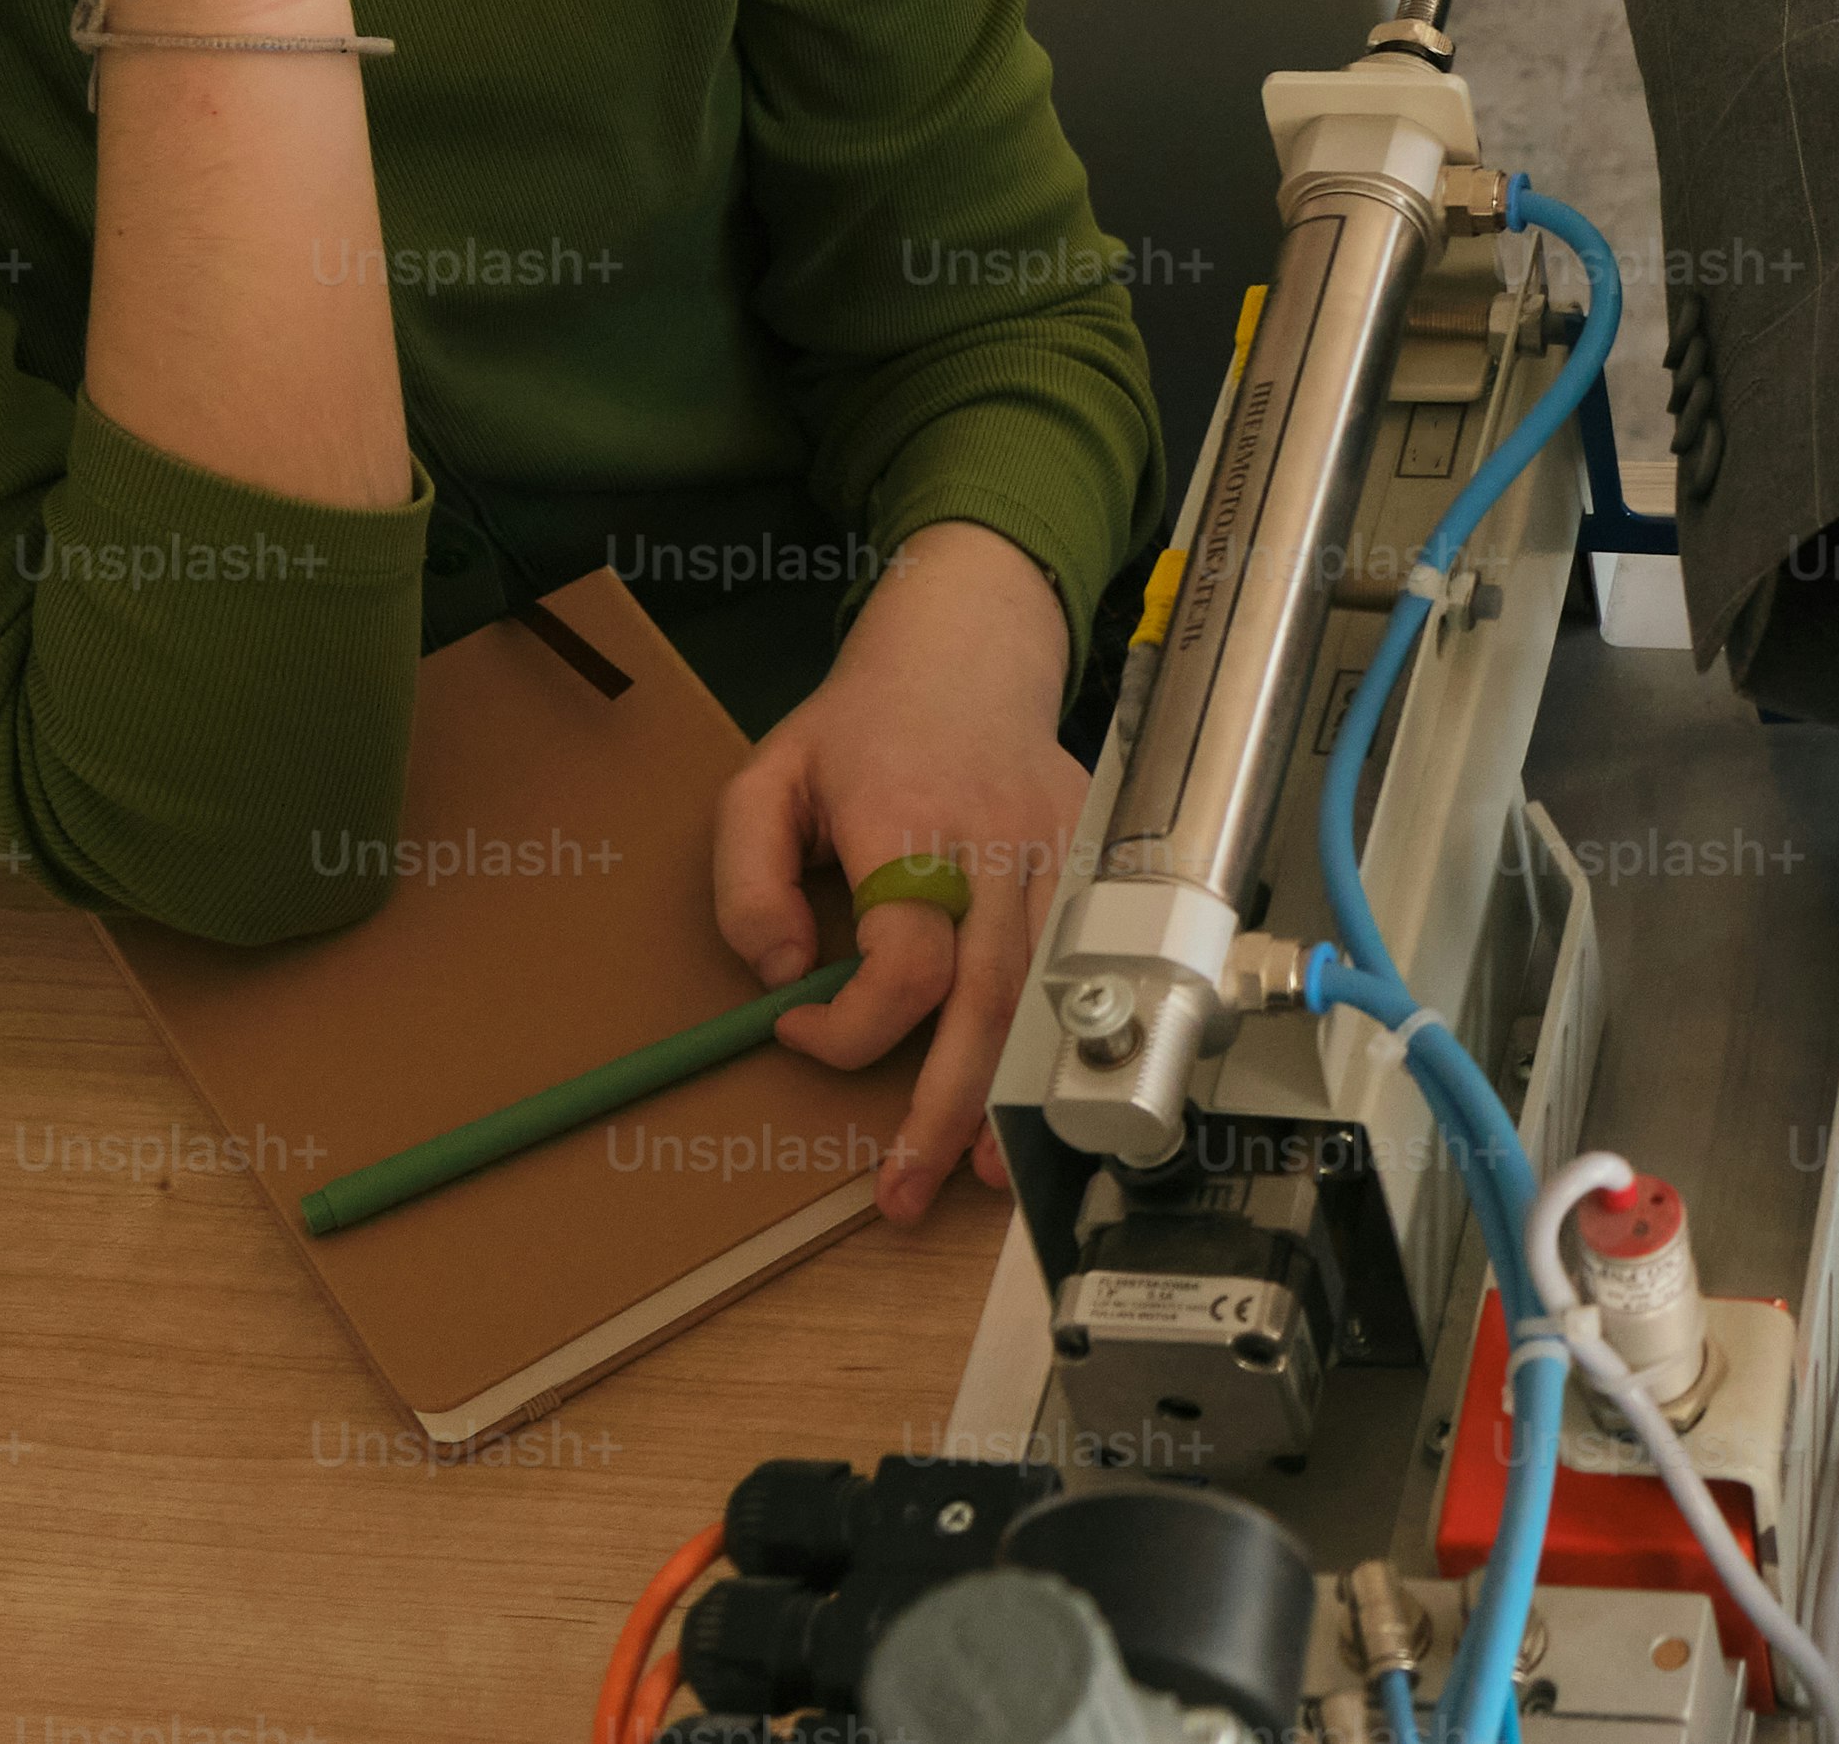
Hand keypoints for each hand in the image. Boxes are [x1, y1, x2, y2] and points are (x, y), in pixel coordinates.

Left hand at [711, 520, 1086, 1226]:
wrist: (968, 649)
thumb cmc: (862, 723)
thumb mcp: (765, 777)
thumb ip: (747, 878)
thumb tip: (785, 972)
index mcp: (910, 822)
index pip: (900, 960)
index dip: (846, 1022)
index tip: (793, 1025)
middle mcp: (996, 846)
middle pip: (985, 1001)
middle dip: (945, 1107)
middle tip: (903, 1189)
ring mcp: (1057, 854)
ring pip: (1043, 996)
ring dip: (1011, 1093)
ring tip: (977, 1171)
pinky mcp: (1092, 861)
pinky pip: (1081, 966)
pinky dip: (1063, 1039)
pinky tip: (1040, 1097)